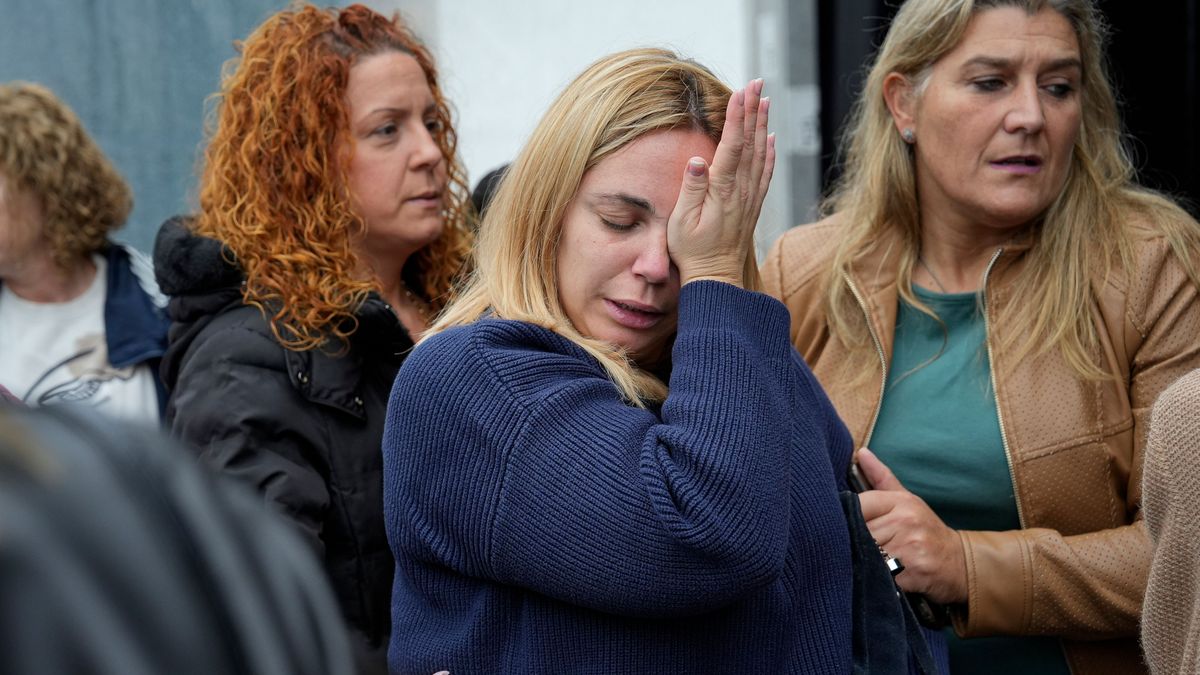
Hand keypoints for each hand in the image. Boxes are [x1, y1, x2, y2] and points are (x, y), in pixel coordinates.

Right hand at [667, 78, 775, 286]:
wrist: (716, 279)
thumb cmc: (693, 252)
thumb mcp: (682, 224)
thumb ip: (691, 190)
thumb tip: (697, 160)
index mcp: (723, 191)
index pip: (732, 146)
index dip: (737, 117)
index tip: (741, 92)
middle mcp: (741, 191)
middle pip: (750, 143)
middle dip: (753, 110)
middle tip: (757, 83)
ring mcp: (750, 197)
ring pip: (761, 153)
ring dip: (762, 125)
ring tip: (765, 100)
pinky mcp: (752, 205)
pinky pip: (765, 172)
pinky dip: (770, 152)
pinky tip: (771, 138)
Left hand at [856, 448, 967, 603]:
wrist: (959, 563)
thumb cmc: (926, 530)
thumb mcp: (906, 500)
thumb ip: (880, 477)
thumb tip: (861, 453)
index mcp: (901, 502)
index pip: (858, 504)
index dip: (845, 517)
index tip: (843, 525)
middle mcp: (905, 522)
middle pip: (858, 530)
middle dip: (849, 540)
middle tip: (847, 545)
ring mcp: (909, 548)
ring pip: (865, 553)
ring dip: (859, 559)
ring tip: (860, 560)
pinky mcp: (910, 573)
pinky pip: (878, 574)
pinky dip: (871, 577)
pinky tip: (873, 575)